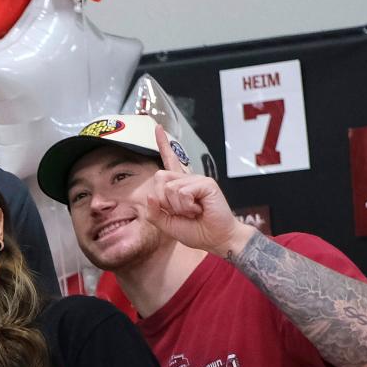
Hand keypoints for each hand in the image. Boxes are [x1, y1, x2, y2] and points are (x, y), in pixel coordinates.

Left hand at [146, 126, 253, 257]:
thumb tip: (150, 195)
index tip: (158, 128)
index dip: (163, 145)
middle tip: (181, 211)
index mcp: (179, 186)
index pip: (169, 162)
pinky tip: (199, 209)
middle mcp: (187, 179)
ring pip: (169, 188)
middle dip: (163, 200)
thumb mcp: (167, 224)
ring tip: (193, 211)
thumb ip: (154, 212)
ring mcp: (197, 179)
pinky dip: (186, 206)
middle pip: (159, 177)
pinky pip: (182, 192)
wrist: (216, 239)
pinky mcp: (206, 183)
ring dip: (177, 207)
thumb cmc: (196, 231)